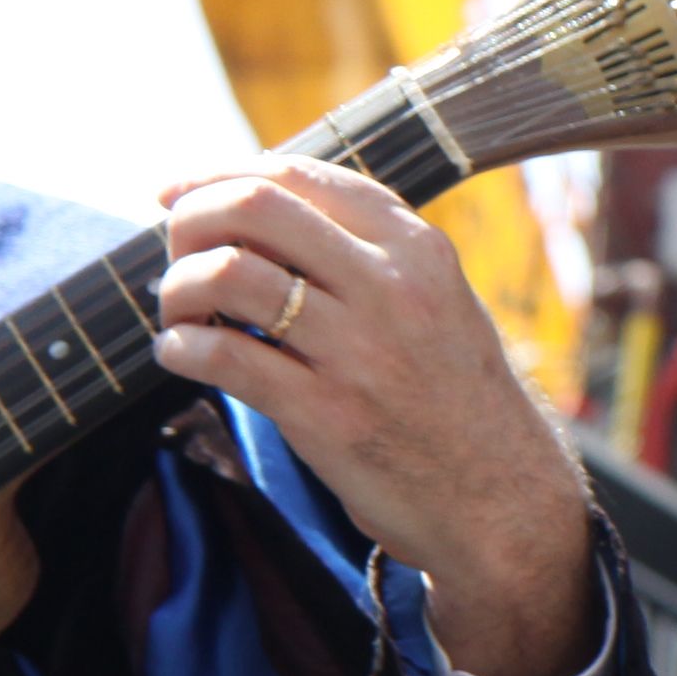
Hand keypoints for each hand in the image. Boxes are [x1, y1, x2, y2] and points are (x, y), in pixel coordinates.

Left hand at [152, 157, 598, 675]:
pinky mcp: (325, 413)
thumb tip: (257, 215)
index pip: (300, 174)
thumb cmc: (457, 401)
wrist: (503, 501)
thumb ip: (370, 257)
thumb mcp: (440, 304)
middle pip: (255, 206)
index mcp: (418, 249)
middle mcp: (391, 286)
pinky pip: (222, 356)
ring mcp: (359, 350)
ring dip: (177, 288)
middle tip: (173, 251)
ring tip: (179, 314)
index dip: (222, 174)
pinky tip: (180, 356)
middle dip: (190, 220)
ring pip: (228, 273)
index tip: (179, 193)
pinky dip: (179, 349)